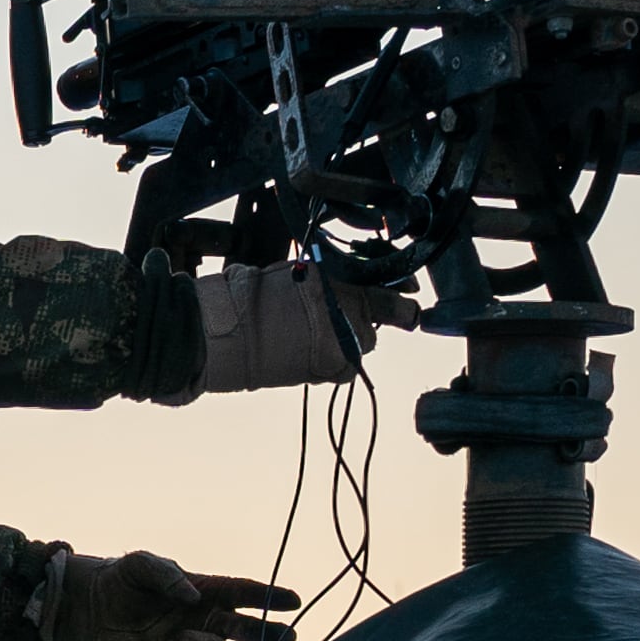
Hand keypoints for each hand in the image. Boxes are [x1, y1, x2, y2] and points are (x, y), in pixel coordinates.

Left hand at [48, 549, 302, 640]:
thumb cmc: (120, 581)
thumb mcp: (140, 564)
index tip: (293, 599)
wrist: (89, 610)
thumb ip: (167, 574)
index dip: (269, 597)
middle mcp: (204, 620)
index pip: (245, 594)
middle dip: (269, 634)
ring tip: (181, 638)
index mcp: (207, 591)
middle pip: (245, 630)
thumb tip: (192, 597)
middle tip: (290, 637)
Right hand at [193, 264, 401, 391]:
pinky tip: (306, 356)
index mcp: (341, 278)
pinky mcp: (338, 367)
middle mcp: (352, 308)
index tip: (410, 294)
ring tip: (309, 338)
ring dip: (346, 341)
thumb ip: (331, 281)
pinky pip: (348, 366)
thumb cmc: (252, 299)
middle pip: (378, 317)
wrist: (230, 332)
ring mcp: (348, 338)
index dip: (403, 289)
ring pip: (363, 343)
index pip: (389, 285)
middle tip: (333, 320)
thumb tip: (352, 289)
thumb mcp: (297, 273)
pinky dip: (334, 363)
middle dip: (362, 319)